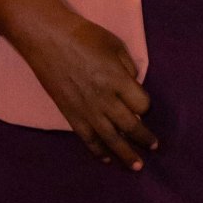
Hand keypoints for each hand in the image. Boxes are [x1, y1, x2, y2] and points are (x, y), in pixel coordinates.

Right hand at [0, 0, 156, 169]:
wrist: (49, 40)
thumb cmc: (84, 36)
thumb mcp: (114, 44)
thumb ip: (128, 66)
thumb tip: (134, 83)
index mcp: (117, 79)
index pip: (141, 104)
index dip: (145, 105)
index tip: (143, 104)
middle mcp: (105, 99)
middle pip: (130, 126)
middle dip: (144, 138)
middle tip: (154, 147)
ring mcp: (87, 110)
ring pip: (110, 139)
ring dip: (125, 154)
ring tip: (136, 166)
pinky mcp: (71, 115)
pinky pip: (88, 139)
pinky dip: (98, 150)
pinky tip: (106, 158)